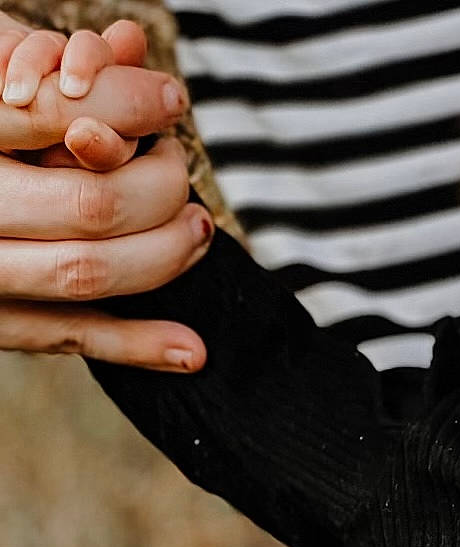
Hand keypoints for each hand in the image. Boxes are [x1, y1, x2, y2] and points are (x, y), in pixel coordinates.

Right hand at [0, 21, 206, 367]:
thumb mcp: (4, 84)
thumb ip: (60, 67)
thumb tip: (133, 39)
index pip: (58, 114)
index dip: (127, 104)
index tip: (171, 99)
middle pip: (92, 204)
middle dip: (158, 188)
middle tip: (178, 164)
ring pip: (88, 272)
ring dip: (163, 258)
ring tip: (198, 227)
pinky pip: (71, 337)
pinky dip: (138, 347)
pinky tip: (193, 350)